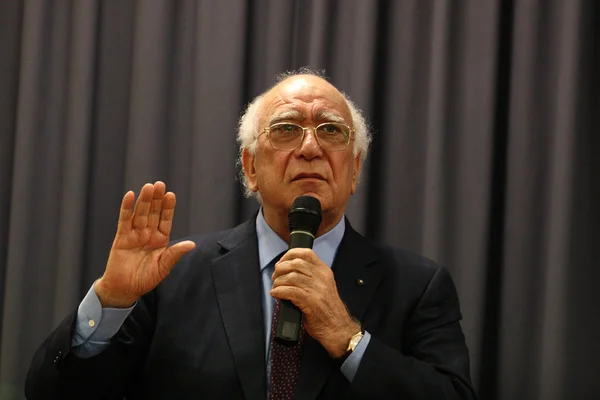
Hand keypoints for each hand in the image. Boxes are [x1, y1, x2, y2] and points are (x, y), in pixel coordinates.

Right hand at [95, 182, 195, 307]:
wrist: (125, 289)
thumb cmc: (146, 279)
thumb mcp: (164, 267)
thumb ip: (175, 254)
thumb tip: (192, 244)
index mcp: (161, 240)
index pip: (165, 220)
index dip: (168, 208)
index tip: (171, 195)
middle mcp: (148, 234)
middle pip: (153, 213)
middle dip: (156, 199)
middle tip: (159, 184)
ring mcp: (135, 234)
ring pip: (140, 214)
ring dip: (144, 200)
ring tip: (148, 187)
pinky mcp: (122, 238)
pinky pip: (124, 220)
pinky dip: (126, 208)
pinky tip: (130, 196)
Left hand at [270, 248, 360, 357]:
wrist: (338, 328)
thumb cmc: (328, 310)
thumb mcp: (324, 286)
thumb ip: (311, 277)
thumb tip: (288, 272)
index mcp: (325, 272)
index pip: (306, 253)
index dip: (290, 254)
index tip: (281, 262)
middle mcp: (322, 278)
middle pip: (295, 263)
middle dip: (280, 268)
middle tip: (275, 276)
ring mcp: (317, 289)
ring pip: (291, 277)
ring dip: (278, 281)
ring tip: (275, 287)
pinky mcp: (311, 301)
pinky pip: (290, 291)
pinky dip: (279, 291)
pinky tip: (276, 294)